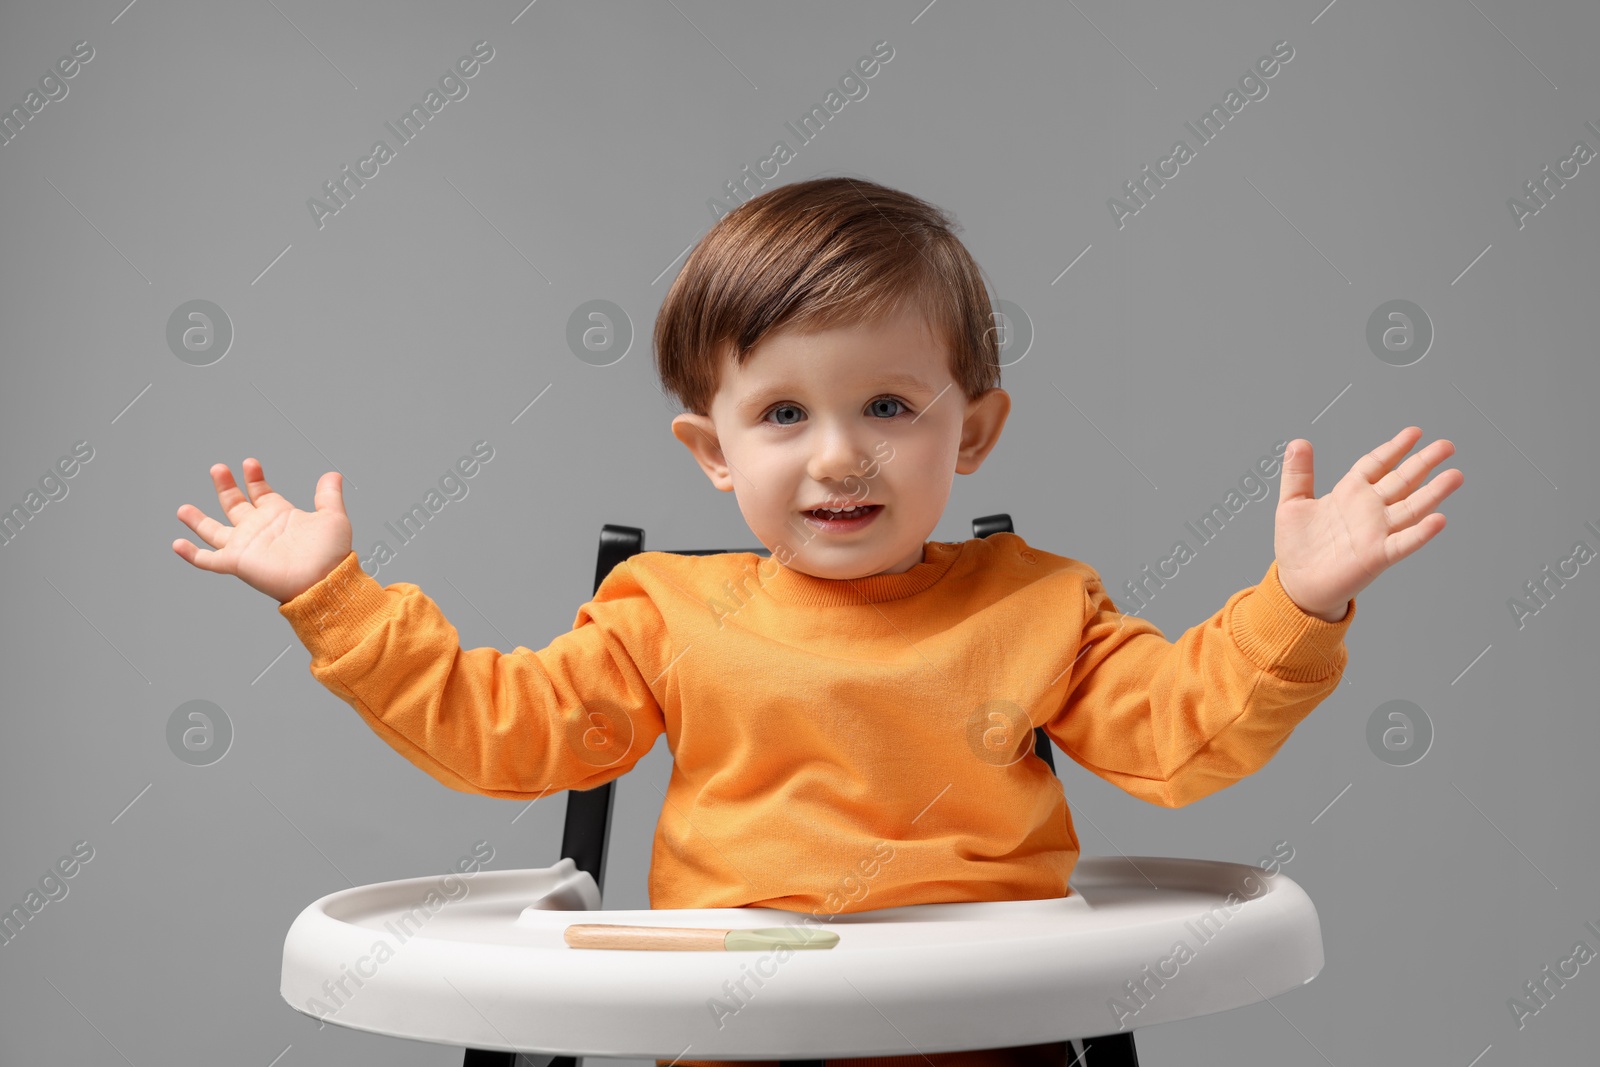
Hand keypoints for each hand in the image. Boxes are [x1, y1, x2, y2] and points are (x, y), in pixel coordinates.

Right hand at [173, 459, 353, 604]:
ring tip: (182, 509)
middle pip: (234, 505)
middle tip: (217, 468)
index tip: (250, 463)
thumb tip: (332, 475)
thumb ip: (328, 495)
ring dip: (197, 520)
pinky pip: (207, 559)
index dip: (254, 478)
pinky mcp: (237, 562)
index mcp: (279, 516)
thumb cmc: (331, 554)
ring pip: (214, 531)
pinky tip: (177, 544)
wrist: (324, 579)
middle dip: (225, 486)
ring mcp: (245, 545)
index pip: (260, 492)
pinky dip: (191, 554)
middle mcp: (259, 529)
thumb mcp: (332, 517)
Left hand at [1273, 427, 1461, 621]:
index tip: (1415, 432)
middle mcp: (1369, 509)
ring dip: (1434, 492)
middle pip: (1402, 480)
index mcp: (1350, 493)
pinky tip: (1438, 519)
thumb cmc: (1296, 546)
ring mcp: (1376, 532)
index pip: (1378, 464)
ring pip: (1411, 507)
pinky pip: (1403, 543)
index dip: (1395, 448)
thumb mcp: (1292, 503)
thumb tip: (1298, 442)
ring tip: (1455, 475)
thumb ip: (1297, 473)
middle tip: (1447, 446)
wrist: (1296, 584)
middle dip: (1424, 462)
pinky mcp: (1376, 556)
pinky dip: (1421, 532)